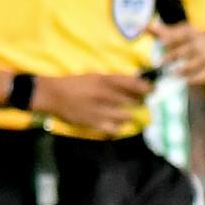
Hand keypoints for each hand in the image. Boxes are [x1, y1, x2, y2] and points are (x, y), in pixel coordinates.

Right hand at [27, 70, 149, 132]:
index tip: (152, 90)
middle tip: (140, 103)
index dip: (145, 87)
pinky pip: (113, 129)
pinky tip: (115, 125)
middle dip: (138, 103)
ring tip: (127, 114)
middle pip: (132, 101)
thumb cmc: (73, 83)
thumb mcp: (93, 76)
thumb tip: (132, 82)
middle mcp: (106, 94)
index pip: (133, 83)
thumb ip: (112, 80)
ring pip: (125, 116)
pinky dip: (117, 127)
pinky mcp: (94, 123)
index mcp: (105, 79)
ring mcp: (101, 110)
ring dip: (128, 115)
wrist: (53, 95)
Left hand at [150, 23, 204, 87]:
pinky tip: (187, 81)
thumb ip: (163, 32)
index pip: (182, 34)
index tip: (161, 43)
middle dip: (174, 55)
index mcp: (192, 33)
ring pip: (196, 62)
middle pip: (187, 48)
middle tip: (160, 62)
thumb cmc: (193, 41)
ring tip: (173, 73)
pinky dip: (197, 78)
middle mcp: (201, 43)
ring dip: (185, 68)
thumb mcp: (182, 33)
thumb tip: (144, 26)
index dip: (172, 38)